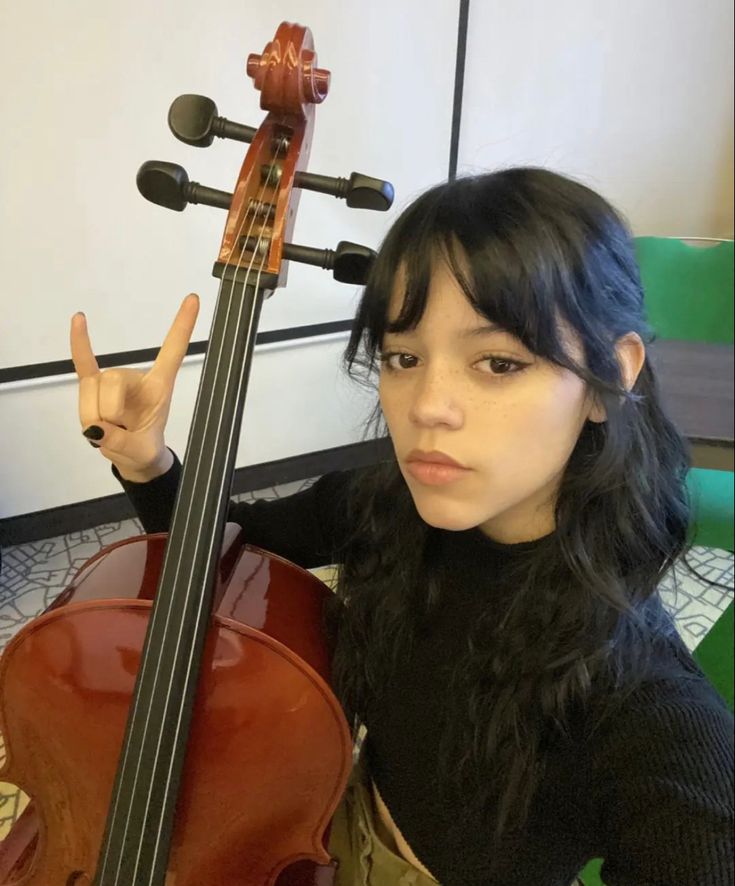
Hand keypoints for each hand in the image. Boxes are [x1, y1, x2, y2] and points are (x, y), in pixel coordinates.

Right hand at [70, 293, 199, 481]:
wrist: (133, 455)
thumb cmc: (143, 447)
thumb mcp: (140, 453)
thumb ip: (120, 442)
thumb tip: (96, 429)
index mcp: (160, 385)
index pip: (173, 350)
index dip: (182, 325)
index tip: (193, 299)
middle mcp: (136, 376)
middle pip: (112, 381)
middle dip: (108, 411)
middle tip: (115, 432)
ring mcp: (113, 379)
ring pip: (92, 390)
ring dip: (92, 415)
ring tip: (107, 429)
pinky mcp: (93, 384)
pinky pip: (83, 363)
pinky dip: (80, 343)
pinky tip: (79, 319)